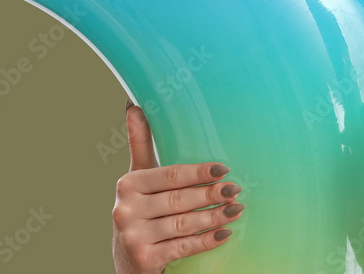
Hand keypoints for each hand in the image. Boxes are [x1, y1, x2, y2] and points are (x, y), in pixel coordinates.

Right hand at [112, 102, 244, 273]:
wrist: (129, 261)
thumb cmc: (141, 210)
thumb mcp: (139, 178)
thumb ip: (140, 144)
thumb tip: (134, 105)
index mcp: (128, 184)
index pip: (171, 175)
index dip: (199, 172)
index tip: (224, 168)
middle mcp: (126, 210)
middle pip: (179, 199)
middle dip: (211, 194)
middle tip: (236, 189)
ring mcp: (134, 237)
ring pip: (183, 223)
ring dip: (215, 216)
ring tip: (237, 209)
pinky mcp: (145, 259)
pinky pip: (183, 247)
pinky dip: (206, 240)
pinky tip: (225, 234)